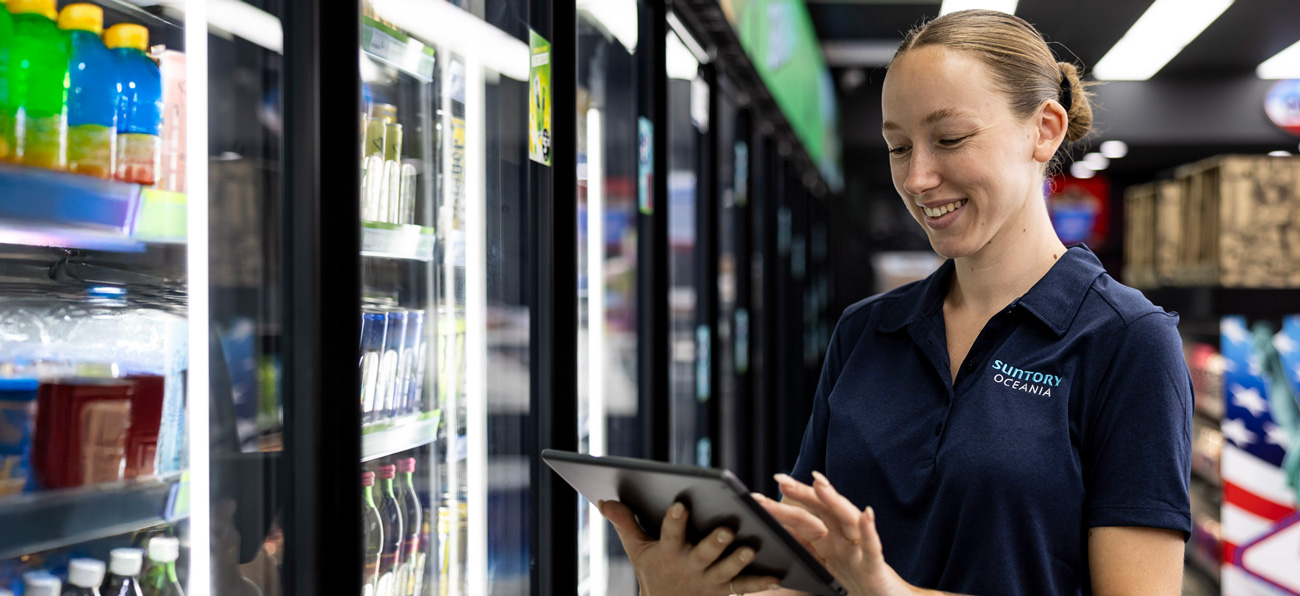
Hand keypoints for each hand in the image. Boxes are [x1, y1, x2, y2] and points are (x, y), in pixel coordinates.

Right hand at [599, 500, 782, 595]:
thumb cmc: (654, 571)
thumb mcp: (637, 550)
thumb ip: (625, 523)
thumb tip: (604, 500)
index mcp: (668, 552)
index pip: (670, 534)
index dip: (675, 520)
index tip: (680, 504)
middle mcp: (690, 566)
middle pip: (703, 554)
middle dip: (713, 543)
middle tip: (724, 530)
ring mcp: (709, 580)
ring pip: (726, 570)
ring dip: (738, 561)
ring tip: (750, 549)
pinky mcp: (725, 591)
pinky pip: (745, 588)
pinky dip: (760, 582)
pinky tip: (777, 575)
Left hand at [755, 472, 915, 595]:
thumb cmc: (857, 586)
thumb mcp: (824, 571)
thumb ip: (804, 556)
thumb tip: (775, 550)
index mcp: (828, 543)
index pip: (804, 519)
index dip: (783, 507)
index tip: (760, 496)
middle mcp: (843, 541)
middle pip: (822, 512)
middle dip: (802, 494)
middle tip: (781, 479)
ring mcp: (859, 552)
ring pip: (847, 521)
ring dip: (834, 501)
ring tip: (819, 483)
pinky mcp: (874, 567)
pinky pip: (872, 548)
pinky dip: (869, 532)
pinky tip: (867, 515)